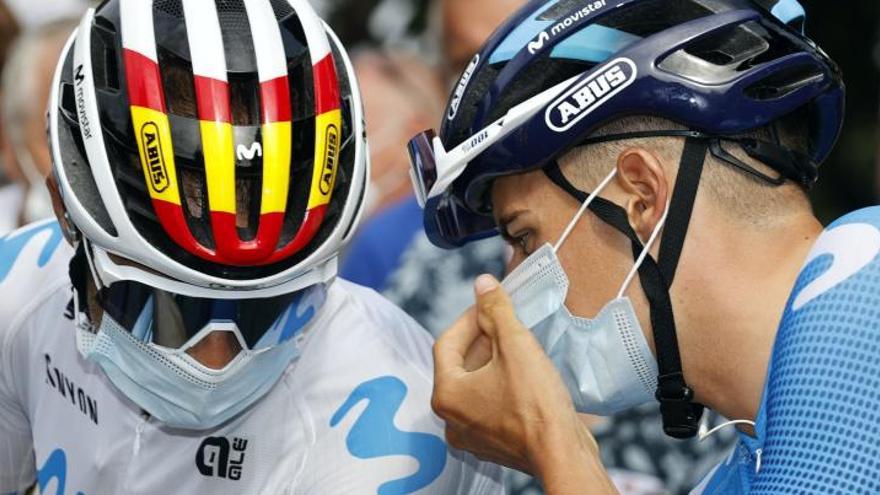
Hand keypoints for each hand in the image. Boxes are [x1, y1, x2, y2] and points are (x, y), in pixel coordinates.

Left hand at [432, 275, 616, 492]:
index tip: (490, 302)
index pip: (447, 343)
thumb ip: (496, 311)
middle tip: (506, 320)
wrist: (563, 454)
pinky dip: (501, 384)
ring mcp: (471, 434)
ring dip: (493, 360)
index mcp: (446, 395)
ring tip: (517, 343)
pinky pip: (489, 403)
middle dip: (482, 338)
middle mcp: (451, 419)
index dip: (469, 317)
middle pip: (460, 365)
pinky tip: (523, 372)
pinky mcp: (493, 443)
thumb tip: (482, 283)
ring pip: (476, 384)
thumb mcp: (516, 346)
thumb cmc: (536, 403)